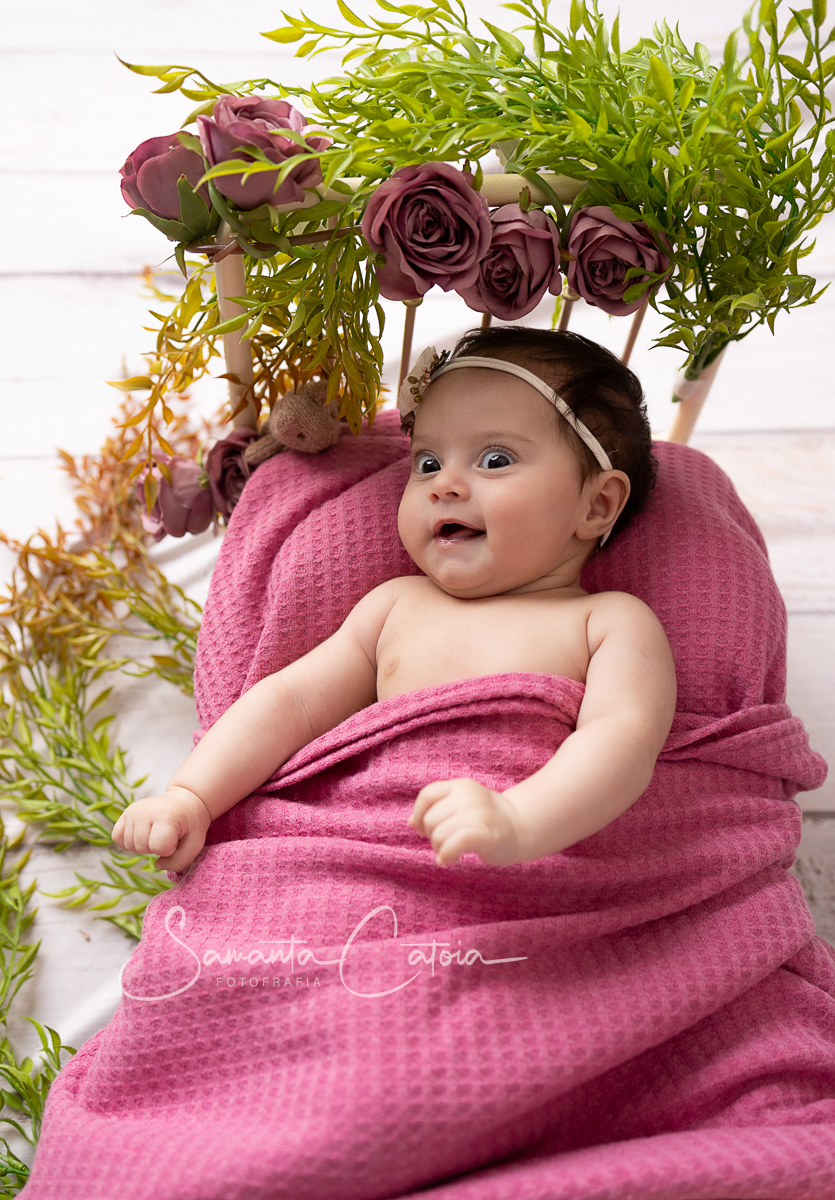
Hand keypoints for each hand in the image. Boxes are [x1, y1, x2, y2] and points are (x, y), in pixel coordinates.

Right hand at [112, 786, 211, 872]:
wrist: (184, 800)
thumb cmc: (191, 823)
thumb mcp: (195, 843)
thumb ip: (180, 862)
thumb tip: (157, 866)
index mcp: (166, 816)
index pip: (158, 847)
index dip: (169, 850)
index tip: (176, 838)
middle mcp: (145, 811)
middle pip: (142, 848)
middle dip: (155, 848)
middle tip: (167, 835)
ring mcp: (133, 811)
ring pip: (129, 845)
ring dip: (143, 846)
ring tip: (156, 833)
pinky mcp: (126, 813)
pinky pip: (117, 837)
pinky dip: (128, 842)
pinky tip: (142, 836)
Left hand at [408, 778, 523, 866]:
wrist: (521, 828)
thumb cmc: (487, 819)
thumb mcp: (461, 806)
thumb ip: (438, 810)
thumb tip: (411, 823)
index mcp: (461, 785)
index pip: (427, 795)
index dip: (419, 814)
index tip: (422, 829)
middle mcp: (469, 796)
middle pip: (431, 819)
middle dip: (432, 836)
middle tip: (447, 843)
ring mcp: (478, 814)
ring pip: (438, 834)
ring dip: (440, 849)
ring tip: (452, 852)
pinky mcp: (485, 834)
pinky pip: (452, 845)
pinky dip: (445, 856)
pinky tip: (450, 861)